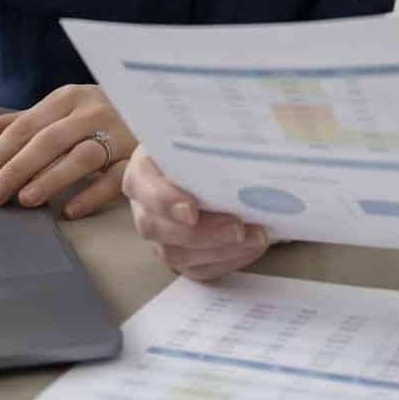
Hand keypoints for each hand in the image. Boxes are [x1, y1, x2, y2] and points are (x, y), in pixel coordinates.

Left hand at [0, 84, 135, 218]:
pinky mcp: (137, 158)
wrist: (153, 107)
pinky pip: (114, 179)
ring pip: (82, 157)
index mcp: (67, 98)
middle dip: (17, 169)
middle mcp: (92, 112)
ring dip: (52, 178)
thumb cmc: (95, 115)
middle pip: (49, 141)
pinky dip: (91, 195)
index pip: (25, 127)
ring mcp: (118, 134)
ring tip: (26, 200)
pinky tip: (69, 211)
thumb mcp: (56, 113)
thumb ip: (16, 124)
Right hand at [121, 147, 270, 279]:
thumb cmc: (205, 141)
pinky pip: (197, 269)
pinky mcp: (179, 253)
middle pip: (158, 228)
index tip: (192, 210)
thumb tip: (250, 137)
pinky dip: (226, 262)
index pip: (143, 187)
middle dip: (202, 232)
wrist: (209, 161)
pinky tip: (251, 248)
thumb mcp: (203, 130)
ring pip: (177, 254)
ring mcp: (159, 234)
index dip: (165, 201)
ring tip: (255, 237)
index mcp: (142, 168)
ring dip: (219, 250)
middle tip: (238, 228)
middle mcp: (144, 205)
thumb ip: (214, 135)